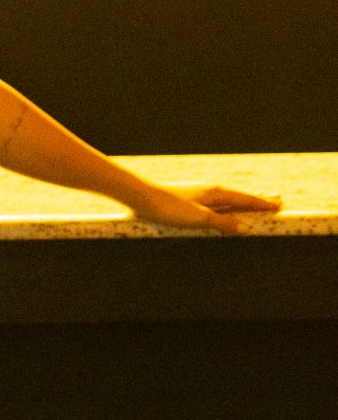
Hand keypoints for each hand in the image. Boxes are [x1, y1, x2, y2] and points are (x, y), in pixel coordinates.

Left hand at [128, 183, 282, 234]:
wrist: (142, 197)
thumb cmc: (170, 207)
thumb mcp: (199, 218)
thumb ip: (222, 223)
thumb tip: (244, 228)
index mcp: (216, 193)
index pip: (245, 199)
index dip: (262, 204)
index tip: (278, 206)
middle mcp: (209, 191)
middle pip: (238, 198)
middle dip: (255, 202)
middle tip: (273, 204)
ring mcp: (199, 195)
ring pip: (226, 201)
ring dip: (240, 206)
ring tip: (252, 209)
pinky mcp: (188, 201)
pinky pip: (215, 205)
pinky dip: (225, 209)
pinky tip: (221, 214)